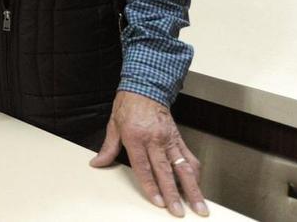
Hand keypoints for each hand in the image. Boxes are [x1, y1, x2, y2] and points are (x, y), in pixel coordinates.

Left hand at [90, 91, 207, 217]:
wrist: (145, 88)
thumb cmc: (128, 105)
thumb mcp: (113, 125)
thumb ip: (108, 148)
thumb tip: (97, 163)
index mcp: (136, 137)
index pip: (144, 168)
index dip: (152, 186)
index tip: (158, 202)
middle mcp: (154, 140)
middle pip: (165, 171)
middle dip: (173, 194)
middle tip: (179, 211)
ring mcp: (169, 140)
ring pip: (183, 167)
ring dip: (192, 188)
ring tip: (199, 205)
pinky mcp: (178, 138)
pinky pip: (189, 157)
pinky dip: (195, 173)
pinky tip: (198, 185)